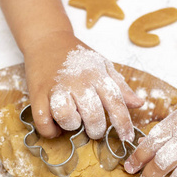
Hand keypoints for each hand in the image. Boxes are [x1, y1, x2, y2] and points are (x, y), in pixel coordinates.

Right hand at [24, 31, 143, 140]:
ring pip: (66, 117)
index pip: (116, 103)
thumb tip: (139, 104)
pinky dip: (50, 130)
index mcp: (97, 75)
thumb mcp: (102, 66)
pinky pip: (42, 120)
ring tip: (73, 121)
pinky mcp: (37, 94)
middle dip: (96, 129)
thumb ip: (120, 87)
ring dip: (71, 125)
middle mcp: (78, 82)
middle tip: (94, 128)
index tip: (127, 137)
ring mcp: (56, 87)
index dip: (123, 124)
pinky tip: (56, 127)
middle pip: (92, 115)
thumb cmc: (77, 57)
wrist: (47, 39)